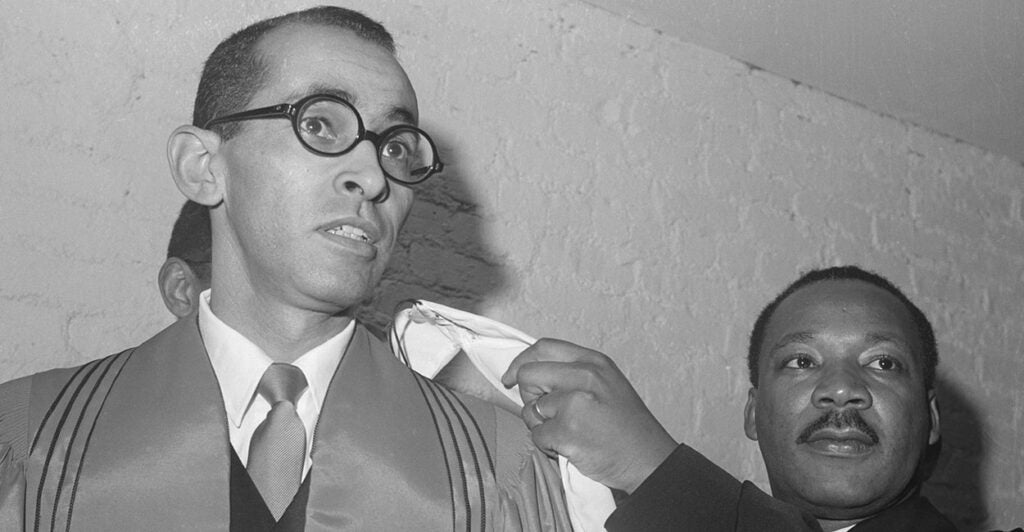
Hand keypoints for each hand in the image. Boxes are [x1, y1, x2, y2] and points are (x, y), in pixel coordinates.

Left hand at [501, 338, 677, 493]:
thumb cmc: (626, 427)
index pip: (543, 347)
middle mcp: (584, 376)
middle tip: (547, 413)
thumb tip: (529, 373)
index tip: (511, 377)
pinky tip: (571, 447)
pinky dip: (548, 446)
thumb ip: (573, 374)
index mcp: (593, 361)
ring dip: (541, 426)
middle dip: (528, 397)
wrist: (648, 459)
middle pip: (528, 375)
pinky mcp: (567, 431)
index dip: (520, 362)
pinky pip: (536, 436)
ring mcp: (575, 403)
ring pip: (530, 409)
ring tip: (570, 433)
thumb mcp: (606, 383)